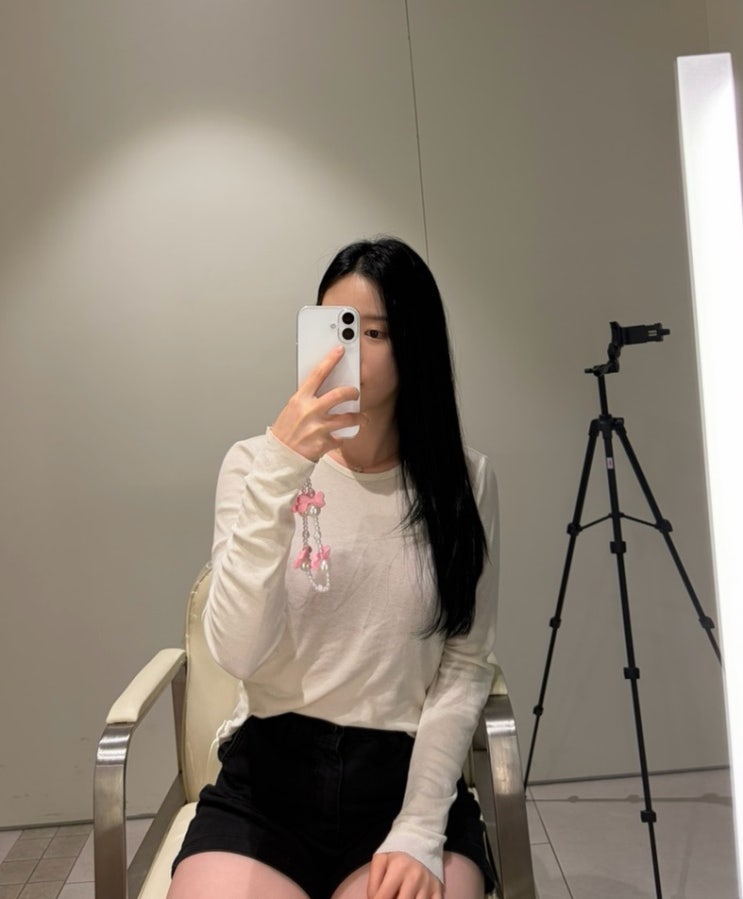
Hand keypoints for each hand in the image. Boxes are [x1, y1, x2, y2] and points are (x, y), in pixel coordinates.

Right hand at [271, 345, 362, 461]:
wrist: (280, 458)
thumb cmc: (285, 432)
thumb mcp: (291, 410)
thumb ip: (307, 399)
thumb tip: (324, 389)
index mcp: (300, 400)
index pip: (317, 374)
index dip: (330, 360)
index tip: (339, 351)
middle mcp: (310, 412)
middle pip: (339, 395)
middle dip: (352, 392)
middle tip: (355, 393)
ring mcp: (318, 428)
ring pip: (347, 418)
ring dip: (358, 418)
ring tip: (361, 418)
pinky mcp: (324, 443)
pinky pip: (341, 438)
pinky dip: (343, 438)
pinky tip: (341, 437)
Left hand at [367, 852, 442, 898]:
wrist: (421, 840)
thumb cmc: (397, 853)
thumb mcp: (380, 860)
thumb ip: (373, 883)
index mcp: (399, 868)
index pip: (383, 897)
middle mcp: (415, 877)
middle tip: (391, 897)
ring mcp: (429, 885)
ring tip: (402, 895)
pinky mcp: (439, 890)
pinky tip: (415, 898)